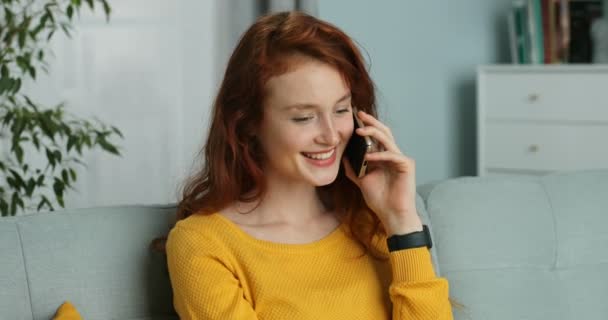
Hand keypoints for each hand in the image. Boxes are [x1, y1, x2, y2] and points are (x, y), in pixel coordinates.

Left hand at [343, 110, 421, 235]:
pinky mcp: (407, 166)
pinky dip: (380, 155)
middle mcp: (393, 156)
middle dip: (372, 122)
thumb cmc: (380, 200)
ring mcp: (400, 160)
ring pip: (388, 140)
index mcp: (383, 158)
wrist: (392, 214)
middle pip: (384, 132)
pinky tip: (369, 157)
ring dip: (374, 133)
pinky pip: (392, 155)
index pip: (376, 137)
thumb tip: (343, 157)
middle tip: (360, 115)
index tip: (355, 118)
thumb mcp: (362, 181)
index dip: (367, 126)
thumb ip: (354, 169)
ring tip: (360, 131)